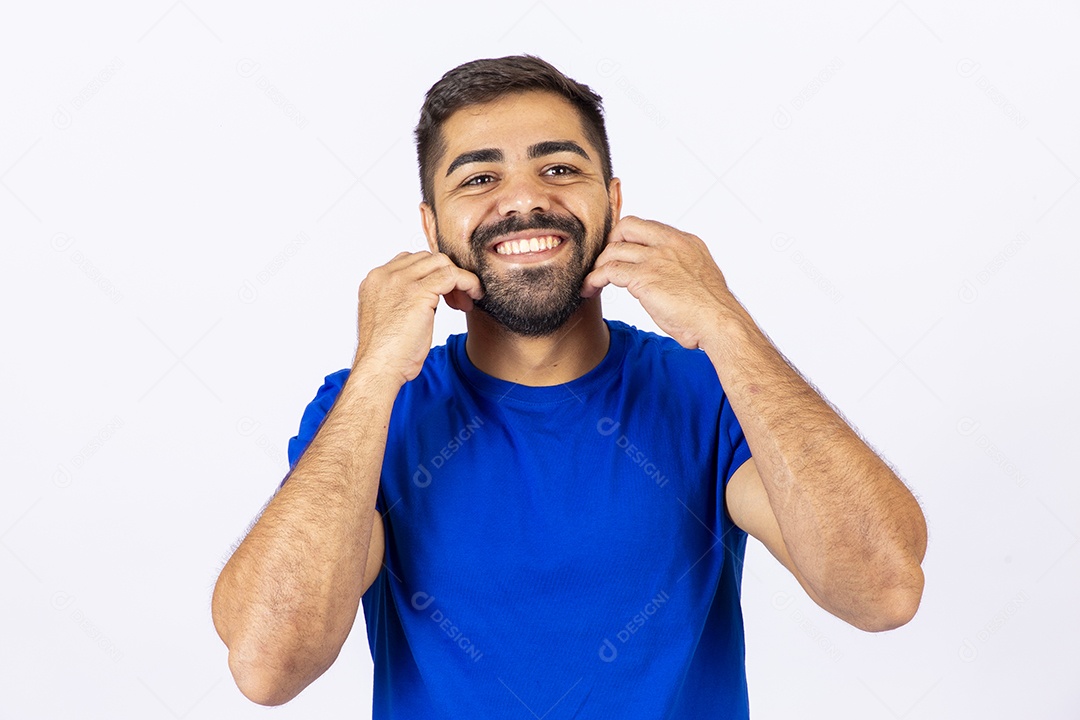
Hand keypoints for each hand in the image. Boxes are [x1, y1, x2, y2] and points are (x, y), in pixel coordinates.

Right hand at [354, 251, 482, 384]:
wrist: (379, 368)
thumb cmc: (387, 354)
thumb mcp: (390, 319)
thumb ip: (402, 301)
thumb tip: (427, 299)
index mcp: (375, 280)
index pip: (410, 261)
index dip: (431, 275)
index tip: (444, 296)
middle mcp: (385, 275)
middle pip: (427, 258)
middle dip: (446, 276)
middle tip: (457, 302)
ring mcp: (400, 281)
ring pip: (441, 262)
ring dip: (458, 279)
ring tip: (463, 303)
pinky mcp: (418, 291)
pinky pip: (452, 274)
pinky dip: (468, 282)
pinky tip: (474, 296)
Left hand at [580, 216, 734, 349]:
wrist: (719, 322)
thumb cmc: (711, 309)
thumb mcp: (699, 276)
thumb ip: (680, 267)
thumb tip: (665, 275)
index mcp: (684, 241)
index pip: (646, 226)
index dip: (628, 238)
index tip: (619, 253)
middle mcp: (669, 243)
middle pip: (625, 226)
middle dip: (609, 243)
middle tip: (603, 263)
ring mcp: (656, 258)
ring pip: (612, 250)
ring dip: (597, 266)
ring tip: (592, 281)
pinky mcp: (644, 277)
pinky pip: (608, 271)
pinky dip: (593, 279)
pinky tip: (588, 289)